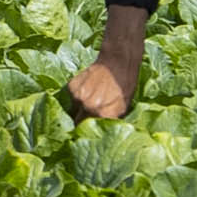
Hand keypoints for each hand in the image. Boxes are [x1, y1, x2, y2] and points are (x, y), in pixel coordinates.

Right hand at [64, 1, 149, 121]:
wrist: (117, 62)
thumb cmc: (124, 86)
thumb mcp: (122, 109)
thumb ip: (109, 121)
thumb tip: (100, 132)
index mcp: (103, 115)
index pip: (91, 132)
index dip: (91, 133)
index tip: (90, 132)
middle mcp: (89, 107)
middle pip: (78, 124)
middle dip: (81, 123)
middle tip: (87, 119)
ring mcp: (79, 97)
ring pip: (74, 111)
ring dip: (79, 109)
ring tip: (90, 101)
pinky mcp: (71, 87)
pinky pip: (71, 99)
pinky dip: (77, 97)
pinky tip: (87, 90)